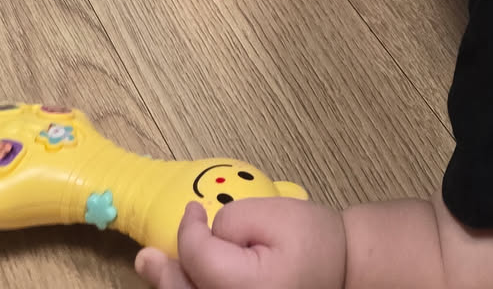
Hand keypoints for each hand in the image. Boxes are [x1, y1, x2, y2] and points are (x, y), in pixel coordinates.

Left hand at [136, 200, 345, 288]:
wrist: (344, 271)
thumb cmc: (315, 240)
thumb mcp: (277, 214)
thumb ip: (235, 220)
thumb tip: (203, 235)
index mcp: (251, 287)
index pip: (200, 259)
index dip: (189, 231)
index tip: (193, 212)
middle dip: (165, 275)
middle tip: (148, 257)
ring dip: (173, 287)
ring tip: (154, 269)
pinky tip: (182, 282)